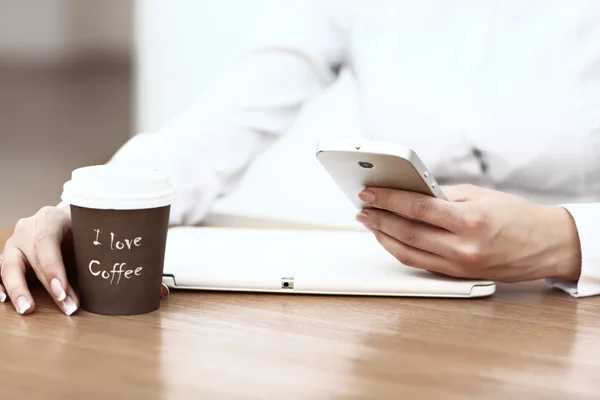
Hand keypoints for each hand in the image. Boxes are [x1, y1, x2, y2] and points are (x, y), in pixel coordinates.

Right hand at [0, 206, 169, 315]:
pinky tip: (6, 302)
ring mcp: (15, 242)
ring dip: (17, 289)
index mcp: (54, 218)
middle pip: (31, 255)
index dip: (55, 271)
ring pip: (8, 265)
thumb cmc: (85, 232)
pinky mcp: (9, 256)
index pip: (48, 243)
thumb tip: (159, 291)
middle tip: (66, 307)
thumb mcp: (99, 241)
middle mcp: (30, 227)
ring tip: (27, 310)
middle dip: (49, 285)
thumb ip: (124, 262)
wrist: (67, 221)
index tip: (68, 294)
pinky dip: (1, 287)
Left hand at [355, 184, 581, 282]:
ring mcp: (460, 266)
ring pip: (408, 253)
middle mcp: (463, 248)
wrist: (546, 245)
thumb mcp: (479, 195)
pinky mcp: (458, 276)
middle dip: (378, 219)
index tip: (368, 192)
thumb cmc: (515, 215)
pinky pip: (420, 263)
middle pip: (407, 233)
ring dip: (383, 237)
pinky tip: (389, 237)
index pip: (417, 208)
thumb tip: (406, 193)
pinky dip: (400, 250)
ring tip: (369, 222)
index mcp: (471, 221)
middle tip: (361, 208)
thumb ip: (442, 195)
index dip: (387, 200)